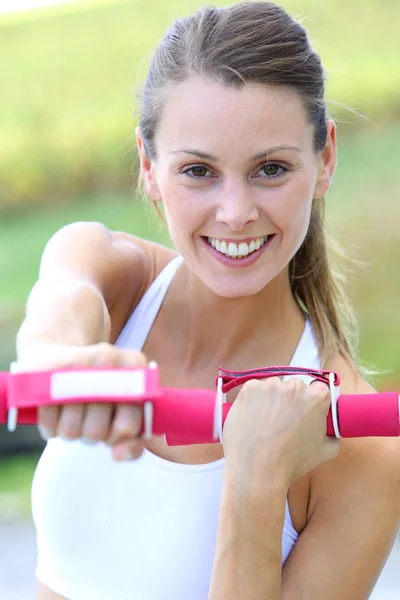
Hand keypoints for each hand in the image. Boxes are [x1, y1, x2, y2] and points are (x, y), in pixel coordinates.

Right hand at [16, 340, 155, 460]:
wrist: (57, 350)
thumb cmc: (99, 390)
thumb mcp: (124, 409)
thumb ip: (132, 440)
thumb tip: (119, 455)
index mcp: (135, 366)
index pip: (128, 427)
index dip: (117, 436)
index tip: (113, 426)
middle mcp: (109, 358)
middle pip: (96, 432)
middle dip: (91, 435)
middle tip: (89, 419)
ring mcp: (77, 362)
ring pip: (71, 431)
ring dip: (70, 432)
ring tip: (73, 414)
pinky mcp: (47, 370)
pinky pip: (48, 423)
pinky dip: (50, 427)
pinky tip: (56, 411)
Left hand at [221, 377, 339, 488]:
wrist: (258, 471)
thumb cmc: (292, 462)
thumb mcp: (326, 451)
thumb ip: (332, 434)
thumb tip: (331, 430)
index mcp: (317, 396)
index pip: (318, 391)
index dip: (311, 404)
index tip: (304, 414)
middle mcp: (294, 386)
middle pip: (294, 388)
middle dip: (291, 402)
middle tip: (283, 422)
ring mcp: (270, 385)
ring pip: (273, 388)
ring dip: (272, 400)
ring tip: (266, 424)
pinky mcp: (249, 388)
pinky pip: (254, 390)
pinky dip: (254, 402)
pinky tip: (253, 419)